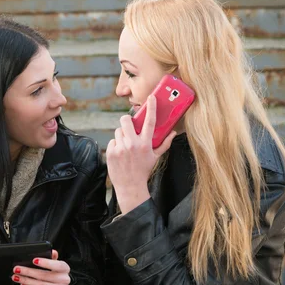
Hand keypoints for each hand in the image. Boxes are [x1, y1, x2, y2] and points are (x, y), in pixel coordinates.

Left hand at [12, 249, 70, 284]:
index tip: (34, 260)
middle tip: (17, 269)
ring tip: (17, 277)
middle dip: (28, 272)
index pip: (57, 265)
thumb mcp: (53, 265)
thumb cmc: (53, 275)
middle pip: (44, 275)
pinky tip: (24, 284)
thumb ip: (51, 258)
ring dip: (26, 280)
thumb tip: (52, 251)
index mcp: (64, 268)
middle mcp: (65, 279)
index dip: (45, 262)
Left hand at [106, 95, 175, 213]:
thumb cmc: (144, 170)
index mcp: (146, 143)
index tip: (151, 98)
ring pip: (118, 131)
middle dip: (126, 120)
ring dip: (121, 136)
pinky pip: (112, 141)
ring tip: (125, 146)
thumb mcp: (156, 157)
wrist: (130, 186)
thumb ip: (164, 143)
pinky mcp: (111, 152)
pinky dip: (115, 146)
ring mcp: (121, 148)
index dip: (151, 107)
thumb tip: (173, 132)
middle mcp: (133, 144)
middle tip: (128, 125)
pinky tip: (120, 154)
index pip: (149, 121)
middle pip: (125, 120)